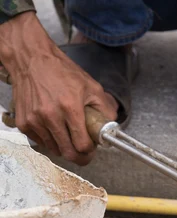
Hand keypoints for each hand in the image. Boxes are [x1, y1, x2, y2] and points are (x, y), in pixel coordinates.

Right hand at [0, 12, 117, 164]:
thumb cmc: (61, 71)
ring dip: (64, 146)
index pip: (82, 145)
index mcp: (70, 107)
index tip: (92, 148)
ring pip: (54, 149)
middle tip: (84, 151)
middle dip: (79, 156)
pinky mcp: (24, 123)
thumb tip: (111, 126)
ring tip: (68, 133)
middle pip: (68, 153)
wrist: (32, 60)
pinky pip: (40, 142)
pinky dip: (50, 140)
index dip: (90, 151)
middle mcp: (50, 116)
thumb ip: (105, 108)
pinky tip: (54, 127)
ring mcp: (35, 121)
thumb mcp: (91, 86)